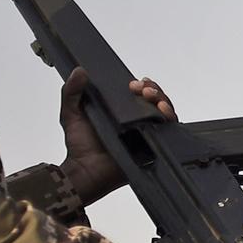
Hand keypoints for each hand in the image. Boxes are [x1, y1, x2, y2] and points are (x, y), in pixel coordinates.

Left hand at [57, 70, 177, 205]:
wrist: (86, 171)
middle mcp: (136, 120)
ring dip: (164, 100)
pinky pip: (169, 131)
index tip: (135, 83)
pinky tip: (163, 112)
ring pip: (165, 111)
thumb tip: (79, 71)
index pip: (139, 92)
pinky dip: (170, 119)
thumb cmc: (80, 146)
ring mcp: (146, 133)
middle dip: (154, 89)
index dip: (142, 84)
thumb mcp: (71, 114)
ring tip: (153, 98)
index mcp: (120, 110)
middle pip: (156, 99)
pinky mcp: (154, 145)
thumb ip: (72, 92)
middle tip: (144, 90)